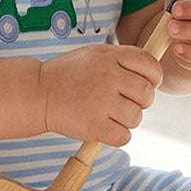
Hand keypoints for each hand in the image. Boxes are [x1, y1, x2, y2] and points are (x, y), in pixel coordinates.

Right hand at [39, 44, 163, 146]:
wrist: (37, 92)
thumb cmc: (68, 74)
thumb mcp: (95, 54)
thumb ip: (122, 60)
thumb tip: (154, 74)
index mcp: (110, 56)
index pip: (150, 65)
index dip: (153, 78)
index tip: (145, 84)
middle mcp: (108, 76)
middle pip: (147, 94)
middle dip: (139, 102)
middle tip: (121, 102)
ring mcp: (101, 101)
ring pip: (136, 117)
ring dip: (126, 120)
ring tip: (108, 114)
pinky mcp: (94, 125)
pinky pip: (123, 136)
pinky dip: (116, 136)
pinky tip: (103, 126)